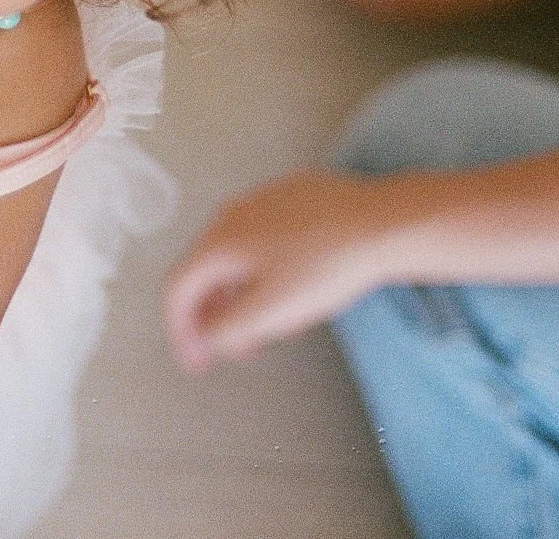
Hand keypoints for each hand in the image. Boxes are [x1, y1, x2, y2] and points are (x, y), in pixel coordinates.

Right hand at [163, 171, 399, 372]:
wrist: (382, 224)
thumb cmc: (328, 265)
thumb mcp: (269, 313)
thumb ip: (225, 331)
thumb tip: (206, 337)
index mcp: (217, 243)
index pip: (176, 290)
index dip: (180, 332)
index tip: (196, 361)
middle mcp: (231, 215)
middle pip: (204, 272)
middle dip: (213, 316)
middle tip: (233, 349)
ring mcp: (261, 202)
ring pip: (234, 255)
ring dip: (238, 295)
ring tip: (266, 324)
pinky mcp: (292, 197)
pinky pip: (262, 239)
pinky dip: (262, 270)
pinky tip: (292, 287)